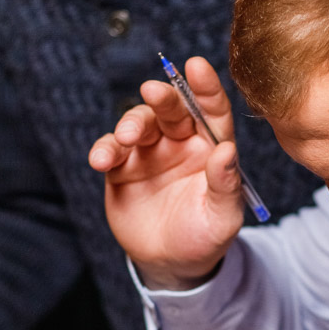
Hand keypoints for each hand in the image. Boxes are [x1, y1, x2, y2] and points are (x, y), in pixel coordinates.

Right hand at [88, 56, 244, 290]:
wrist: (171, 263)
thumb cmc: (205, 237)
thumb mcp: (222, 217)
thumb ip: (225, 185)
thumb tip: (227, 151)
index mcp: (211, 147)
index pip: (212, 110)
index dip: (205, 87)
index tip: (197, 66)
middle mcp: (181, 142)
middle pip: (171, 110)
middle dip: (162, 98)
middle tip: (151, 92)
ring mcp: (150, 152)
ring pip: (138, 124)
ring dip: (130, 125)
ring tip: (126, 139)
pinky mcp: (122, 168)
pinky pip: (111, 151)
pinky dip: (105, 150)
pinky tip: (102, 160)